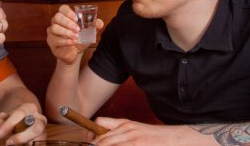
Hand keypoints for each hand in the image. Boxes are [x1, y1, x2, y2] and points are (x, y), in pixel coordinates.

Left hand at [0, 103, 46, 144]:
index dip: (9, 124)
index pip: (20, 114)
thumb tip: (0, 133)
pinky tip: (21, 145)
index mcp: (29, 108)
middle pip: (37, 128)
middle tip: (8, 142)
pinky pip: (40, 144)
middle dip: (22, 138)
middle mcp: (40, 118)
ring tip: (15, 145)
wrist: (23, 118)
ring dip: (27, 143)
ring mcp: (44, 129)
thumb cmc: (12, 118)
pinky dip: (30, 145)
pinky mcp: (43, 138)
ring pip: (41, 138)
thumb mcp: (2, 117)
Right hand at [47, 5, 103, 63]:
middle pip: (57, 17)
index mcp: (65, 17)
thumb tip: (99, 23)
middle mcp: (56, 22)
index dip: (68, 12)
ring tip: (76, 37)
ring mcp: (52, 32)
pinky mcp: (51, 42)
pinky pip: (56, 39)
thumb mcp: (89, 33)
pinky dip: (66, 41)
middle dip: (67, 23)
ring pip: (55, 28)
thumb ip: (95, 26)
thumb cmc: (80, 40)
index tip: (76, 18)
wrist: (74, 54)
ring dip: (67, 32)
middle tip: (77, 29)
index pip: (62, 9)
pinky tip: (73, 42)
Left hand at [88, 117, 216, 145]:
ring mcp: (133, 141)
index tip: (89, 142)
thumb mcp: (137, 130)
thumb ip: (120, 132)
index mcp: (125, 123)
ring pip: (107, 145)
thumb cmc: (158, 138)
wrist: (178, 140)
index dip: (90, 135)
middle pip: (101, 140)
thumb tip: (102, 140)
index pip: (99, 124)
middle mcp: (127, 130)